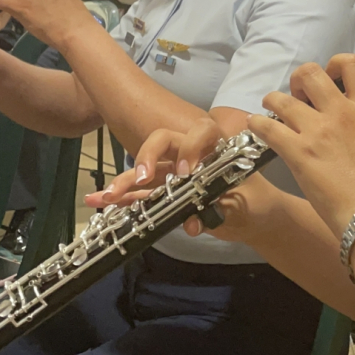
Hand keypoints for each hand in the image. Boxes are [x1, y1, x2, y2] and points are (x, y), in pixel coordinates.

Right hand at [86, 124, 276, 239]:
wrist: (256, 218)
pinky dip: (122, 198)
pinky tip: (99, 201)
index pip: (200, 132)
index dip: (190, 147)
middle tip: (145, 178)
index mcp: (214, 149)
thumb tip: (193, 222)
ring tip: (107, 195)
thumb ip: (217, 209)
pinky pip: (141, 194)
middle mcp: (192, 155)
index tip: (186, 171)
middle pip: (165, 141)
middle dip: (150, 155)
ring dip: (126, 181)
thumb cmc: (255, 201)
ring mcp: (176, 174)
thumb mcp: (241, 203)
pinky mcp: (166, 193)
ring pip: (147, 170)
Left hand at [249, 56, 354, 238]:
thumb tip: (354, 118)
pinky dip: (257, 124)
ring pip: (282, 98)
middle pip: (310, 74)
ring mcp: (316, 131)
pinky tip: (256, 126)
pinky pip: (267, 127)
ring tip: (270, 107)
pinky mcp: (297, 152)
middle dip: (299, 79)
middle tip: (299, 93)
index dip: (338, 62)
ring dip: (272, 100)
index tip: (331, 74)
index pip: (354, 65)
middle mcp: (339, 113)